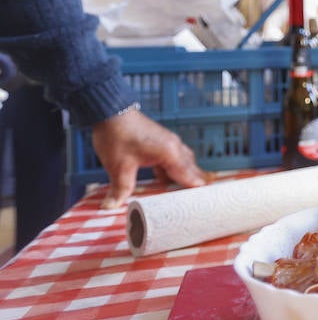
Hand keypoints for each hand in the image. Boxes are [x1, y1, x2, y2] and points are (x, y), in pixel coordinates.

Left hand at [91, 109, 207, 209]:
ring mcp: (170, 142)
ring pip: (185, 163)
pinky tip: (165, 179)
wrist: (110, 111)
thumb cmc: (117, 136)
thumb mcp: (119, 166)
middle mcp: (175, 147)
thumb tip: (111, 208)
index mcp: (170, 154)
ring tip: (181, 194)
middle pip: (192, 170)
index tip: (203, 205)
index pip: (190, 177)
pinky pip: (176, 158)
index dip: (197, 192)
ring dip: (184, 177)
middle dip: (193, 186)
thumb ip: (120, 189)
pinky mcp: (163, 141)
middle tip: (195, 204)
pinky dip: (174, 169)